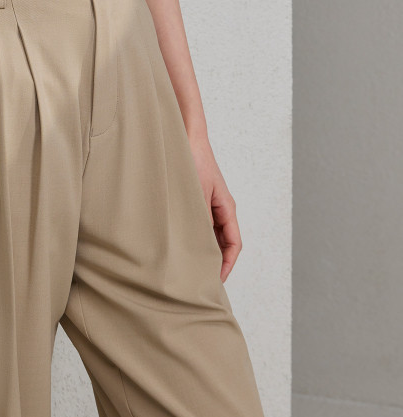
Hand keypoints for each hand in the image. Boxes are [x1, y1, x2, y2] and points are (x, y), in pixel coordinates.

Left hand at [187, 131, 241, 280]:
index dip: (228, 264)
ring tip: (190, 267)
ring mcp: (208, 203)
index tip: (217, 281)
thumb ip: (200, 220)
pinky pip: (199, 224)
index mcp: (226, 207)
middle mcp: (220, 207)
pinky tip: (181, 244)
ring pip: (211, 234)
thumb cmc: (193, 159)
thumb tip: (199, 247)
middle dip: (216, 261)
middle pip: (224, 242)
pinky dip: (194, 236)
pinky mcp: (196, 199)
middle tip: (201, 280)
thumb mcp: (197, 193)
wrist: (185, 135)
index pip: (234, 243)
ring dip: (204, 249)